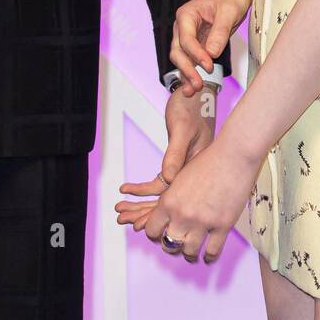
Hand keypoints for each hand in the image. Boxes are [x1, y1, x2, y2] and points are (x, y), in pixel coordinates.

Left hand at [114, 83, 218, 236]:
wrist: (199, 96)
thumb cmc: (192, 109)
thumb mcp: (183, 129)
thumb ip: (176, 154)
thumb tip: (168, 178)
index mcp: (194, 169)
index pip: (171, 198)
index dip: (153, 213)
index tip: (135, 223)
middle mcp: (190, 174)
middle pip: (165, 201)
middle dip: (142, 213)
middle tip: (120, 217)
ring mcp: (186, 171)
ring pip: (162, 194)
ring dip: (141, 203)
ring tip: (120, 211)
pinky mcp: (180, 164)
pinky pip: (162, 182)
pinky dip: (145, 189)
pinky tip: (129, 190)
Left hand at [140, 132, 263, 263]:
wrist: (232, 156)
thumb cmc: (207, 162)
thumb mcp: (180, 179)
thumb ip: (171, 199)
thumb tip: (166, 214)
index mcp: (168, 201)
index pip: (152, 230)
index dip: (155, 234)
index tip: (161, 234)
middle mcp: (182, 215)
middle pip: (168, 245)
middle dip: (171, 246)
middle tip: (176, 245)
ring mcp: (203, 222)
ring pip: (189, 252)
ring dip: (189, 254)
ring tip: (192, 253)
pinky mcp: (222, 226)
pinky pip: (212, 252)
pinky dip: (208, 257)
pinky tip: (207, 256)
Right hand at [171, 0, 251, 91]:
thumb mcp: (229, 12)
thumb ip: (219, 32)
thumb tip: (211, 53)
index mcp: (186, 15)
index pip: (186, 39)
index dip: (196, 54)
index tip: (208, 65)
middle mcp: (183, 26)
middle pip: (178, 51)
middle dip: (187, 69)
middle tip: (198, 84)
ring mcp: (188, 36)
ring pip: (181, 58)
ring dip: (186, 74)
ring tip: (194, 90)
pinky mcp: (197, 44)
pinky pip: (190, 60)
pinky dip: (191, 72)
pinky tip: (193, 86)